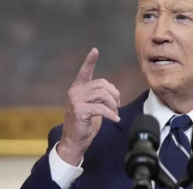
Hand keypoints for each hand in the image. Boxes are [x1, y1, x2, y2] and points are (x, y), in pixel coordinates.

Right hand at [57, 48, 120, 165]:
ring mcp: (76, 100)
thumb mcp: (93, 106)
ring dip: (113, 104)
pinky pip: (102, 108)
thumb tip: (113, 92)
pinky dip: (111, 114)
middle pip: (102, 85)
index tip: (95, 50)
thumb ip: (99, 96)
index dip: (90, 61)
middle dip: (114, 95)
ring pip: (103, 94)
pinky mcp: (80, 110)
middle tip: (117, 106)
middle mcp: (75, 91)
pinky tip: (115, 118)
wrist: (74, 141)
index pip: (84, 71)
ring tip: (115, 113)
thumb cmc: (85, 124)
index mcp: (78, 88)